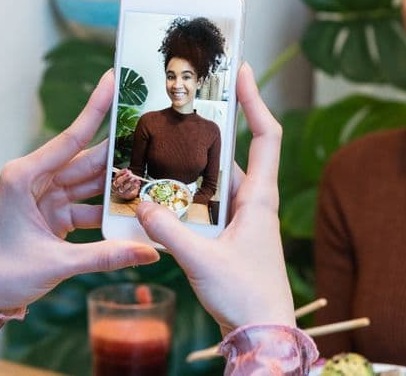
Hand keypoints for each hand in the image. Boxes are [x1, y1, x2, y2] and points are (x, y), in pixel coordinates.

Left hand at [0, 71, 159, 312]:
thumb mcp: (55, 264)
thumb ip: (105, 255)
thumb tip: (150, 252)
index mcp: (24, 177)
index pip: (71, 137)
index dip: (96, 107)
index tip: (114, 78)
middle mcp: (35, 179)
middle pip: (87, 159)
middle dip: (121, 150)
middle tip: (155, 131)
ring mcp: (45, 196)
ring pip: (91, 182)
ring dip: (120, 183)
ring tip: (156, 172)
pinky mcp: (52, 214)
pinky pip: (88, 204)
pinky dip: (109, 209)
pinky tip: (136, 209)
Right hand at [136, 63, 293, 334]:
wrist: (262, 335)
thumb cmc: (246, 297)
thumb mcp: (201, 261)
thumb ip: (168, 232)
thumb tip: (140, 204)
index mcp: (260, 198)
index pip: (265, 135)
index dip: (255, 101)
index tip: (241, 71)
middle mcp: (254, 202)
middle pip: (234, 152)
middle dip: (209, 127)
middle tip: (184, 100)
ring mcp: (243, 219)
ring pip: (214, 181)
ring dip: (190, 166)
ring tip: (160, 142)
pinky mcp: (230, 237)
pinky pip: (206, 205)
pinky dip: (185, 197)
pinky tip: (158, 195)